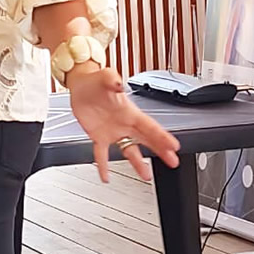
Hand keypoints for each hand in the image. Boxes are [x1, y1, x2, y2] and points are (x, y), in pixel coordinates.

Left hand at [67, 65, 179, 182]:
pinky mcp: (99, 137)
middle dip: (161, 150)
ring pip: (129, 150)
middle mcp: (124, 124)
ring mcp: (113, 132)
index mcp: (129, 111)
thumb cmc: (96, 80)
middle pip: (147, 140)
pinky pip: (102, 154)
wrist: (80, 85)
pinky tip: (106, 176)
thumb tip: (118, 84)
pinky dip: (104, 166)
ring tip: (146, 175)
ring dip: (138, 163)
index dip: (162, 136)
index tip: (174, 145)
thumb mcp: (105, 77)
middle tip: (173, 161)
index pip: (150, 125)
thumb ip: (112, 80)